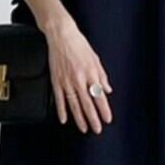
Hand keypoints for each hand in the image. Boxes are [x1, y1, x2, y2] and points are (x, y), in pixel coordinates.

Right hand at [42, 16, 112, 133]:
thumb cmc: (79, 45)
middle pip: (88, 103)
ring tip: (84, 128)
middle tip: (97, 129)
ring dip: (79, 118)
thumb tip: (107, 90)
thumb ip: (102, 76)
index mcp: (91, 73)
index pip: (99, 96)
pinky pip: (59, 98)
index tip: (107, 119)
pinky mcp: (56, 80)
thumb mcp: (95, 59)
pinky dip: (61, 110)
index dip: (104, 109)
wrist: (61, 35)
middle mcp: (80, 79)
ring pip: (74, 104)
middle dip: (93, 118)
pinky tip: (64, 119)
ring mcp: (67, 81)